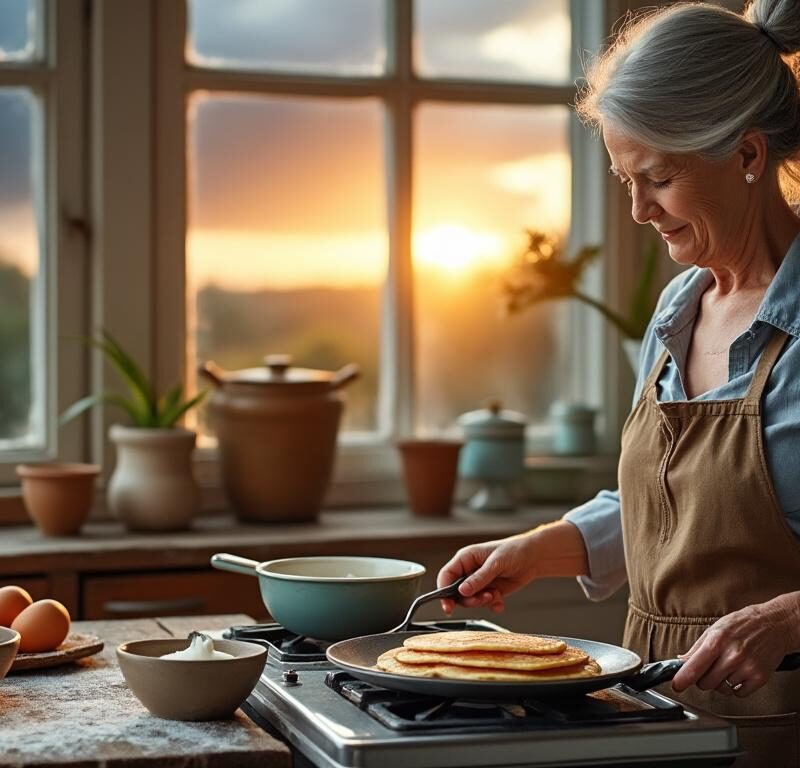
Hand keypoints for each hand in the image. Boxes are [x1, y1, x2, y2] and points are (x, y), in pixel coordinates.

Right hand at [435, 520, 588, 614]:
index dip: (443, 592)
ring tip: (496, 595)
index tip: (448, 607)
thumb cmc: (513, 551)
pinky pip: (484, 604)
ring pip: (471, 600)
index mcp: (465, 559)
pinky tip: (500, 601)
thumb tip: (461, 591)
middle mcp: (469, 571)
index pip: (446, 576)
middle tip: (484, 598)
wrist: (533, 558)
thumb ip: (479, 578)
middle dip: (470, 599)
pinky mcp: (489, 591)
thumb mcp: (495, 564)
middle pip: (457, 593)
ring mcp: (479, 582)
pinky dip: (492, 605)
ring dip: (482, 602)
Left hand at [672, 594, 799, 697]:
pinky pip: (739, 694)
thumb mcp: (715, 628)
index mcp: (717, 640)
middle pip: (706, 683)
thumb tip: (681, 660)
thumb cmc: (743, 624)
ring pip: (722, 690)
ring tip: (727, 666)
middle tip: (708, 669)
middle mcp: (732, 655)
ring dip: (720, 683)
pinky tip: (738, 673)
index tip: (676, 685)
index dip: (682, 679)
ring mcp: (747, 668)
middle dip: (702, 679)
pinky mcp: (760, 678)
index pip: (694, 666)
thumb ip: (697, 647)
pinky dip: (735, 688)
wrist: (774, 624)